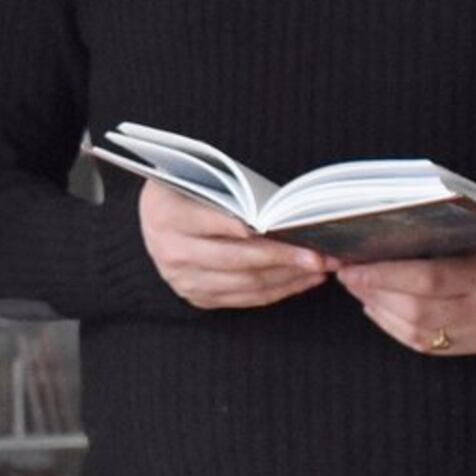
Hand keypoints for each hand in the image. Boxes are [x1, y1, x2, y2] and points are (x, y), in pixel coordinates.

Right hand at [136, 183, 330, 310]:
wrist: (154, 223)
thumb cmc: (187, 191)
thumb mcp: (194, 177)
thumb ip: (224, 188)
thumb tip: (272, 207)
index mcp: (166, 214)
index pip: (208, 220)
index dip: (240, 225)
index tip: (272, 226)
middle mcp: (172, 252)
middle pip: (235, 258)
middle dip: (282, 257)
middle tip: (319, 255)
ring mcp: (185, 279)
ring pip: (246, 282)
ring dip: (288, 277)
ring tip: (321, 266)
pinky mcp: (199, 297)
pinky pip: (246, 298)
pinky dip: (279, 289)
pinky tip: (304, 278)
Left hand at [336, 248, 475, 355]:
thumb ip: (442, 234)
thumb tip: (381, 232)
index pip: (429, 279)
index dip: (386, 276)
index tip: (353, 267)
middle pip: (418, 309)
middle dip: (376, 292)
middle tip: (349, 276)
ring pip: (417, 331)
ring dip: (380, 310)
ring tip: (359, 289)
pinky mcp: (470, 349)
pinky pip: (423, 345)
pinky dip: (392, 327)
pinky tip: (376, 308)